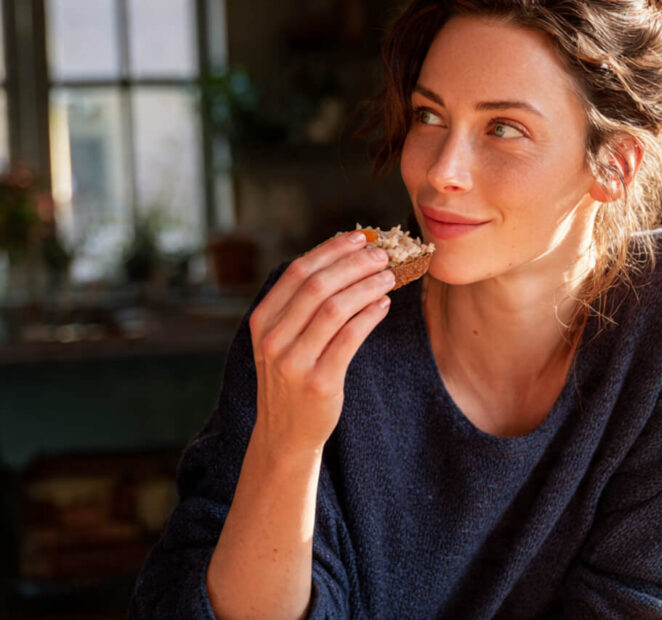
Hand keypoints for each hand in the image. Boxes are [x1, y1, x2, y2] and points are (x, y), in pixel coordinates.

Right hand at [247, 231, 394, 457]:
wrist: (285, 433)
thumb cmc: (292, 379)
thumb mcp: (282, 340)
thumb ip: (301, 306)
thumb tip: (344, 260)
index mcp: (262, 320)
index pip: (298, 272)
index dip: (331, 250)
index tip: (359, 238)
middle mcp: (273, 338)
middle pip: (319, 286)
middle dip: (355, 264)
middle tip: (383, 254)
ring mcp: (294, 362)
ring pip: (336, 308)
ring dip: (368, 286)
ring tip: (390, 276)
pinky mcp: (320, 382)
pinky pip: (350, 338)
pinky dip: (370, 315)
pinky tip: (384, 304)